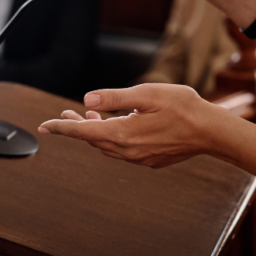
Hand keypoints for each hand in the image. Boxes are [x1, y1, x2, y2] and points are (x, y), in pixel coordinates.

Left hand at [38, 84, 231, 168]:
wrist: (211, 132)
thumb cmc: (183, 108)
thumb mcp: (146, 94)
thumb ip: (114, 98)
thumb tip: (87, 101)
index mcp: (123, 134)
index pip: (83, 133)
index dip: (62, 128)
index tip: (44, 127)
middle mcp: (128, 150)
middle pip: (93, 140)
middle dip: (77, 128)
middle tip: (64, 116)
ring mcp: (140, 158)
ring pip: (108, 146)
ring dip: (96, 133)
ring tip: (90, 118)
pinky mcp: (150, 160)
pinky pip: (123, 151)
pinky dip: (113, 139)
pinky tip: (119, 127)